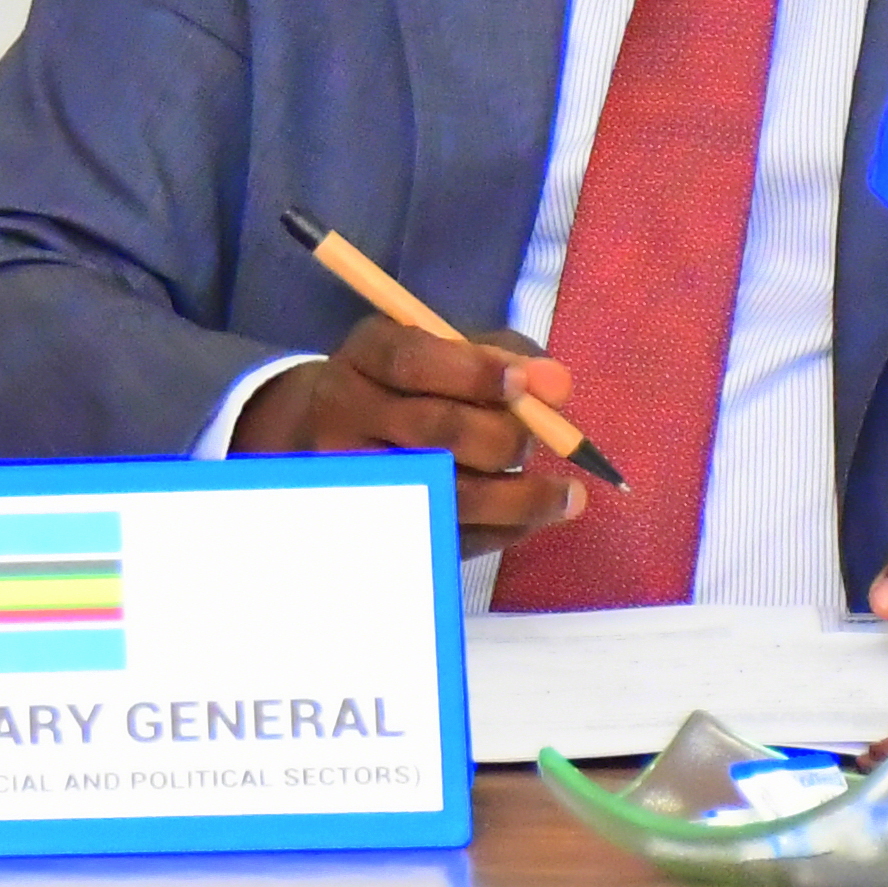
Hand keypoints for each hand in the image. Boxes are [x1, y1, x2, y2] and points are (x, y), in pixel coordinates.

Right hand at [230, 317, 589, 549]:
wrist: (320, 433)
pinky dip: (505, 528)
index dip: (473, 371)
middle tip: (534, 442)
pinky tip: (532, 517)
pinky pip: (453, 535)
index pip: (410, 361)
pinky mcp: (380, 527)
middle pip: (435, 429)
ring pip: (448, 492)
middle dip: (503, 437)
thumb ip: (502, 356)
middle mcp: (345, 415)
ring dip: (521, 497)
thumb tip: (555, 384)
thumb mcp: (438, 351)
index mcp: (363, 358)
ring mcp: (356, 478)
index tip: (523, 383)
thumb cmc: (401, 386)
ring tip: (567, 494)